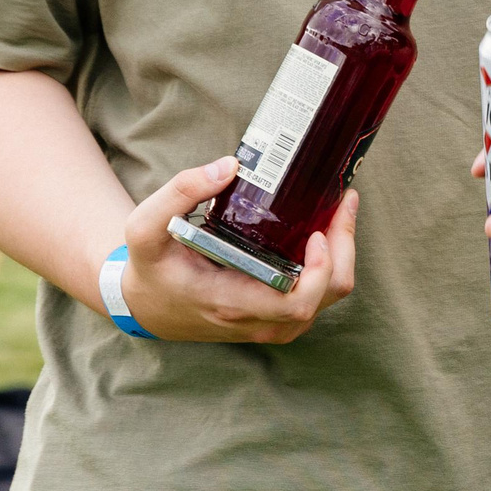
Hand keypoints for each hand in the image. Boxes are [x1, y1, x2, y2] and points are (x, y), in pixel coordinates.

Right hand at [116, 157, 356, 342]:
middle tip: (342, 204)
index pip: (295, 303)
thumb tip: (230, 166)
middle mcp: (256, 320)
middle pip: (325, 296)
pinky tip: (324, 232)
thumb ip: (180, 192)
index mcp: (230, 302)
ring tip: (338, 210)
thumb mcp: (145, 227)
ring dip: (341, 256)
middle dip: (344, 250)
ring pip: (327, 299)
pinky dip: (329, 268)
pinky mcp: (274, 320)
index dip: (321, 270)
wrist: (147, 306)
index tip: (318, 231)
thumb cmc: (151, 266)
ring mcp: (269, 324)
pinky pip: (317, 299)